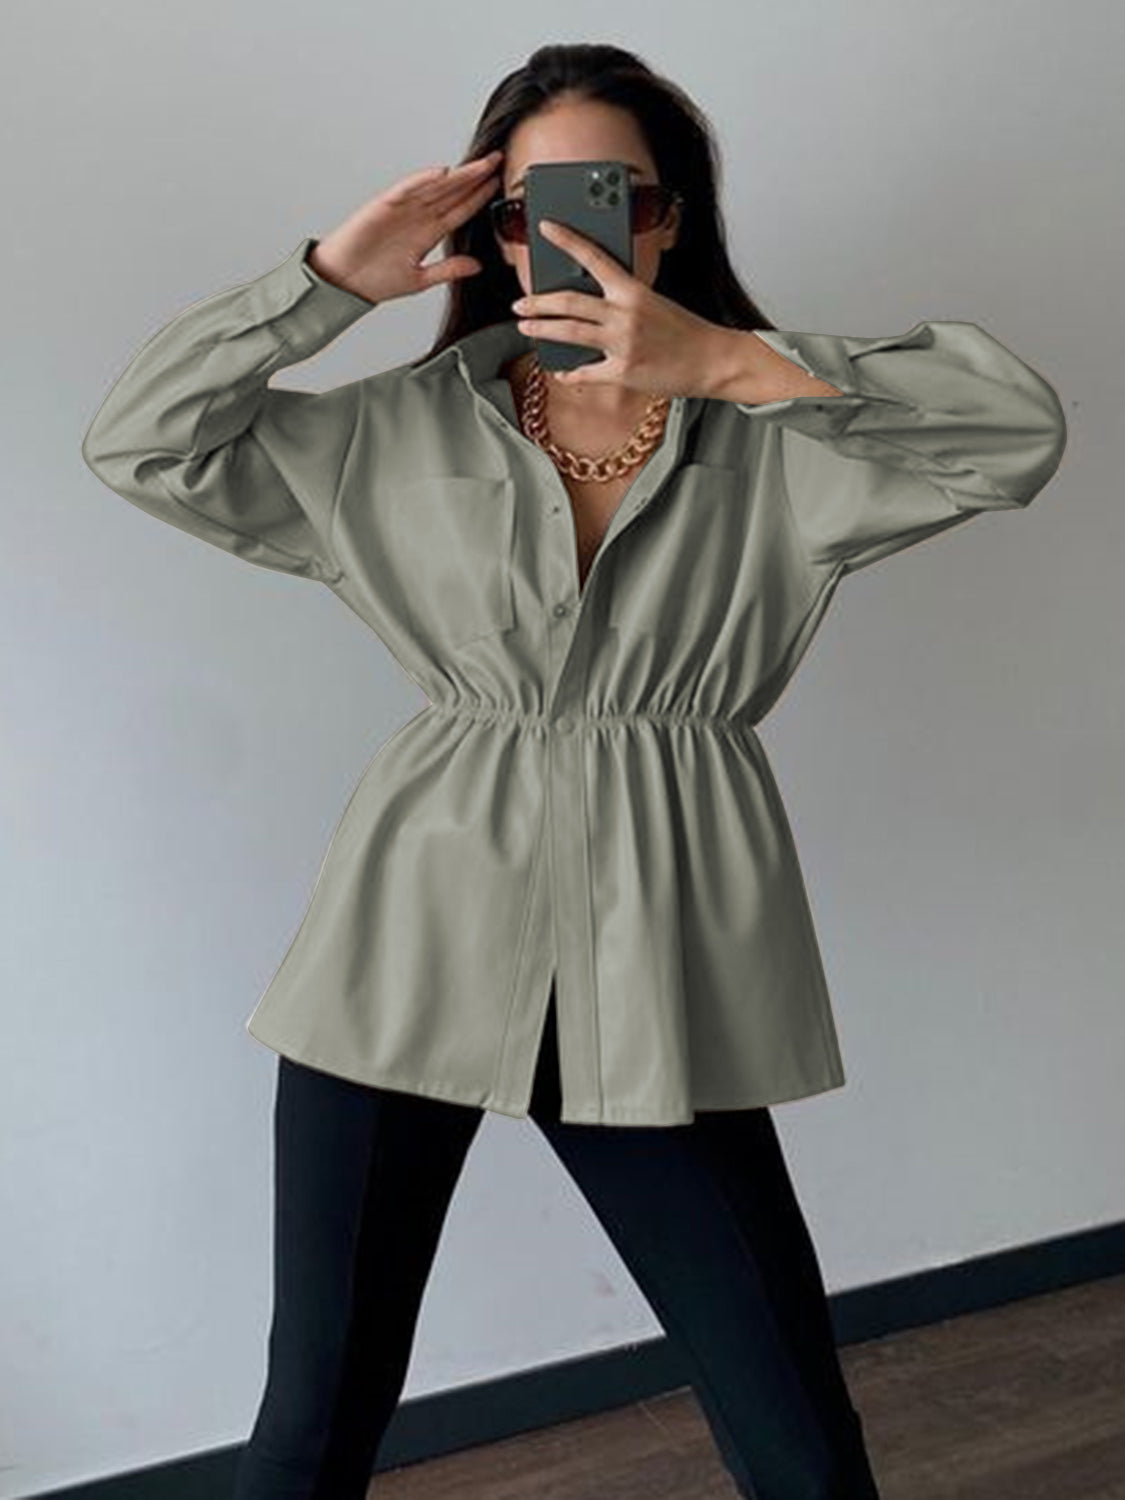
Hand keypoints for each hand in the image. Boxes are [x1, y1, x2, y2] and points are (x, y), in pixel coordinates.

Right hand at [309, 151, 503, 305]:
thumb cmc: (375, 279)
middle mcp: (418, 216)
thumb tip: (477, 265)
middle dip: (475, 177)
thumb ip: (448, 270)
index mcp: (428, 232)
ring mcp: (402, 208)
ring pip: (435, 186)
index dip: (479, 197)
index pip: (460, 210)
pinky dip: (423, 180)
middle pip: (453, 192)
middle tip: (498, 160)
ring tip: (480, 163)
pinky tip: (442, 173)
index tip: (499, 185)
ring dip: (458, 175)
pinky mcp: (384, 205)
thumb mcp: (420, 279)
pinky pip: (407, 189)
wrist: (344, 282)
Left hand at [510, 218, 729, 398]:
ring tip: (525, 328)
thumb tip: (586, 302)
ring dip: (542, 330)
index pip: (593, 256)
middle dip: (539, 302)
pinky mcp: (623, 373)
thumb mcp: (654, 303)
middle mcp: (625, 314)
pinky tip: (561, 370)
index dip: (567, 239)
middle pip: (569, 302)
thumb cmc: (684, 330)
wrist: (712, 360)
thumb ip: (621, 300)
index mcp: (633, 289)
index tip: (545, 226)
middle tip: (520, 303)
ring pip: (569, 333)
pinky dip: (569, 373)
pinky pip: (585, 373)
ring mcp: (623, 344)